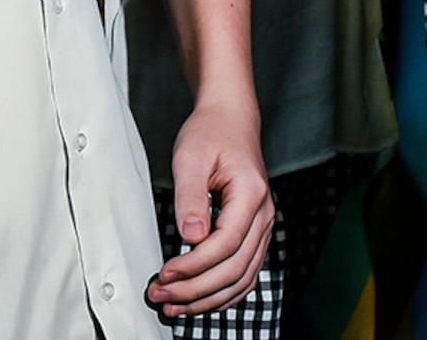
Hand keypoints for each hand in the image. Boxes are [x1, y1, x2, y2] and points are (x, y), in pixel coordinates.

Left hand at [150, 91, 274, 315]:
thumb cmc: (209, 133)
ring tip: (174, 306)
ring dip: (209, 299)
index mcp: (251, 194)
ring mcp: (264, 227)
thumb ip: (190, 197)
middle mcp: (265, 215)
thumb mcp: (190, 157)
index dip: (195, 265)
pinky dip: (224, 293)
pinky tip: (199, 301)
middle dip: (196, 290)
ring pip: (243, 278)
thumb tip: (191, 238)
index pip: (226, 244)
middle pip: (235, 268)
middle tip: (161, 297)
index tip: (164, 274)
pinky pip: (245, 273)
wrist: (230, 120)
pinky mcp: (255, 234)